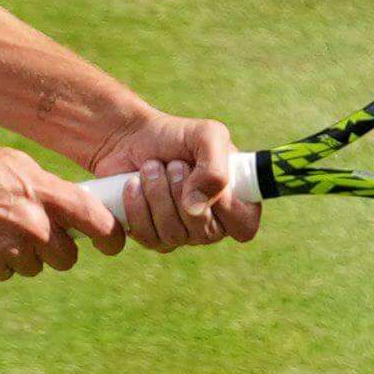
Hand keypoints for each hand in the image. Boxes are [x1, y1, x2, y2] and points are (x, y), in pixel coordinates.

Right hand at [0, 144, 124, 278]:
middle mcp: (32, 225)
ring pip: (37, 266)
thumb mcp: (16, 165)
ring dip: (27, 254)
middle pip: (68, 256)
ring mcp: (9, 249)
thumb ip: (49, 188)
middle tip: (41, 234)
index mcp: (43, 194)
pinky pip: (9, 272)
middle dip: (59, 249)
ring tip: (1, 230)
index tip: (112, 242)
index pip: (96, 222)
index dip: (112, 236)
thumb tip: (75, 209)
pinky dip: (1, 260)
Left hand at [86, 112, 260, 249]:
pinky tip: (132, 184)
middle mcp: (211, 224)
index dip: (226, 207)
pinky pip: (146, 236)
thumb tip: (195, 208)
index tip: (206, 178)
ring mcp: (181, 235)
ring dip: (157, 194)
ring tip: (150, 167)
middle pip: (204, 233)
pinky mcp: (150, 237)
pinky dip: (136, 205)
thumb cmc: (176, 137)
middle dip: (181, 191)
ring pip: (173, 234)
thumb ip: (215, 169)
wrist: (130, 138)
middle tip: (173, 163)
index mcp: (235, 202)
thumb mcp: (207, 135)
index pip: (244, 227)